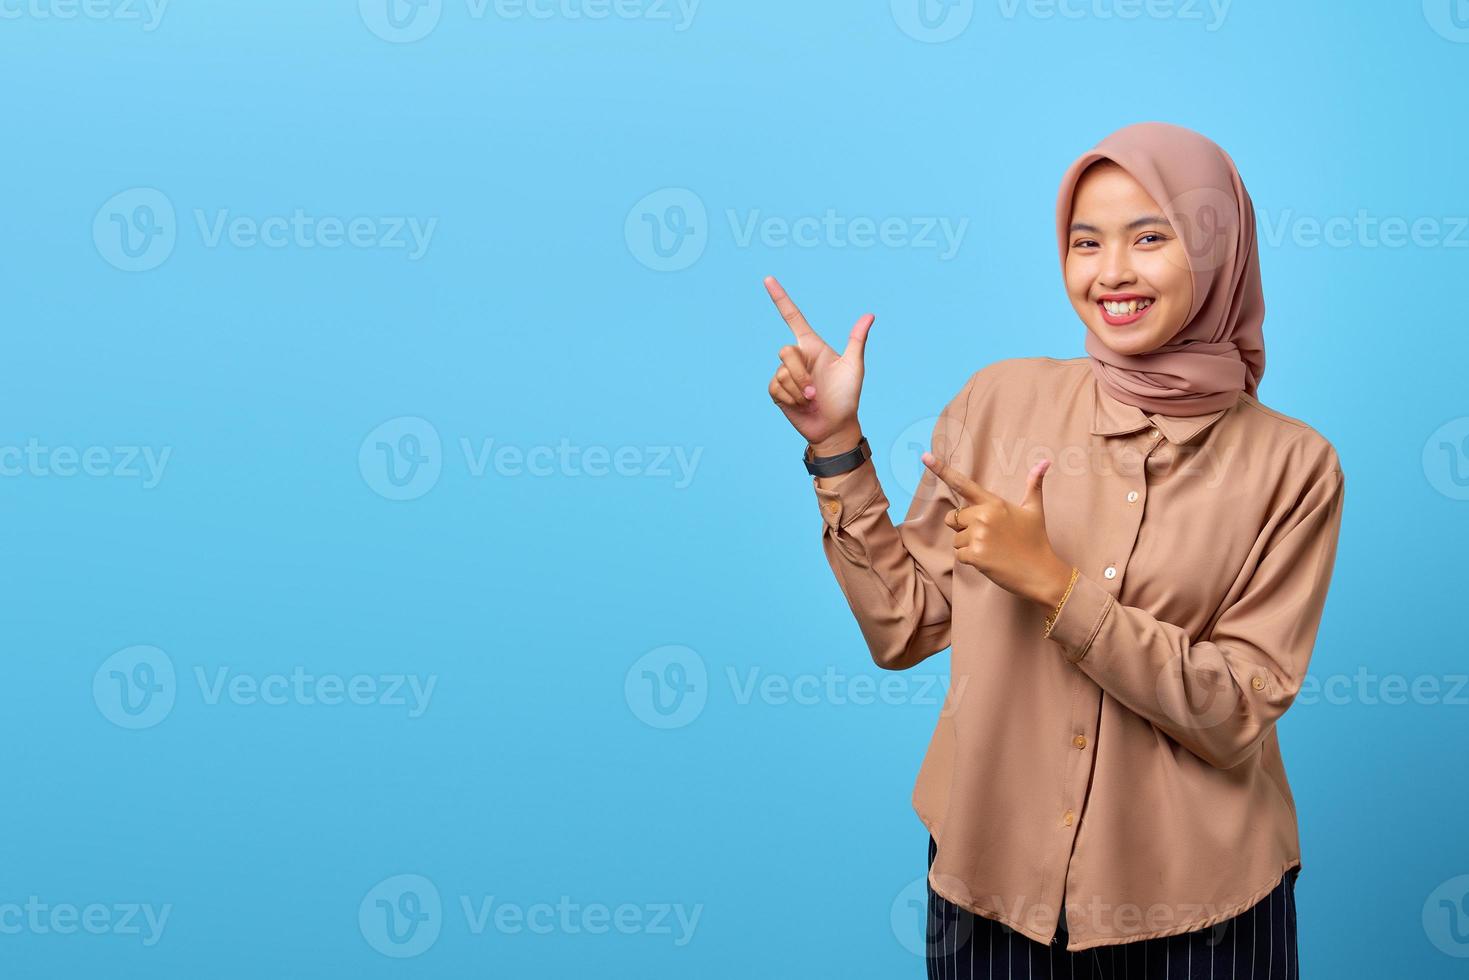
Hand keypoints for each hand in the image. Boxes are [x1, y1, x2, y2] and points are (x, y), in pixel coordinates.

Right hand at [762, 275, 873, 454]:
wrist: (835, 427)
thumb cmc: (847, 397)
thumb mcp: (854, 367)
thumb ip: (856, 341)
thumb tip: (869, 315)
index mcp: (813, 346)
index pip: (793, 318)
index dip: (780, 298)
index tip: (768, 279)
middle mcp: (798, 358)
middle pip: (785, 351)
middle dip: (800, 373)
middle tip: (816, 391)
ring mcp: (786, 375)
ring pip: (782, 372)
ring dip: (799, 390)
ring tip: (812, 400)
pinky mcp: (778, 391)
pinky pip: (776, 387)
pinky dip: (790, 399)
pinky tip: (801, 405)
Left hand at [921, 450, 1073, 608]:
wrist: (1040, 573)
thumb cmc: (1036, 540)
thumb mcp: (1034, 510)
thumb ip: (1034, 485)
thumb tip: (1045, 461)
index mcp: (994, 503)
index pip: (963, 484)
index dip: (942, 470)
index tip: (925, 457)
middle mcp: (984, 516)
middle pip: (953, 518)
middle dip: (964, 528)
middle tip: (989, 537)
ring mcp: (978, 536)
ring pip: (955, 539)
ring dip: (968, 546)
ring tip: (992, 549)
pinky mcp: (974, 555)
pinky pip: (959, 555)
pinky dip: (970, 560)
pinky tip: (989, 560)